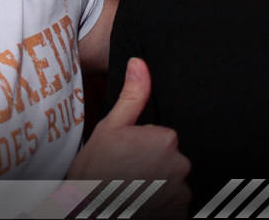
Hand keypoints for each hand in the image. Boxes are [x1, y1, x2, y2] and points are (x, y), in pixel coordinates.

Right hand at [68, 58, 189, 208]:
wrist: (88, 213)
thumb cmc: (95, 173)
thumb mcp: (110, 128)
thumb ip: (132, 96)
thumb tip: (139, 63)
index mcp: (165, 139)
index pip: (163, 139)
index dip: (143, 147)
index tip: (127, 156)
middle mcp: (179, 165)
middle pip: (170, 160)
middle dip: (153, 167)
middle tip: (128, 174)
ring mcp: (181, 193)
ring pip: (172, 183)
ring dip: (157, 187)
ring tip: (132, 191)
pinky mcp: (180, 213)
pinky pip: (175, 205)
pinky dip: (162, 205)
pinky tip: (141, 203)